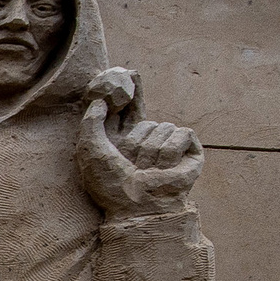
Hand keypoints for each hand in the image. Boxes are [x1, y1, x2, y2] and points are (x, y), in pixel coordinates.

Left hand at [78, 68, 202, 219]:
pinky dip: (170, 152)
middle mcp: (147, 142)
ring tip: (147, 172)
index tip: (131, 73)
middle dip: (136, 143)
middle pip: (145, 120)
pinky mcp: (188, 149)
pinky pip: (181, 133)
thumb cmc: (111, 185)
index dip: (132, 92)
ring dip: (150, 152)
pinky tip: (164, 169)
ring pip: (161, 127)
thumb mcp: (91, 151)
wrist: (139, 206)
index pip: (130, 110)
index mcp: (124, 141)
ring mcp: (169, 146)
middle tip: (132, 166)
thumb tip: (101, 101)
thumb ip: (91, 123)